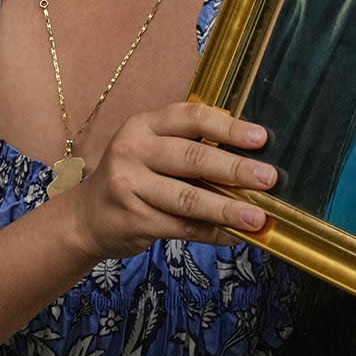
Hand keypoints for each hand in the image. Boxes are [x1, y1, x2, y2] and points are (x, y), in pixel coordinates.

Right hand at [68, 102, 277, 259]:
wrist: (87, 217)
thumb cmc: (133, 178)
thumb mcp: (151, 149)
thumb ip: (189, 145)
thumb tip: (250, 156)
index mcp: (143, 125)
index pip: (190, 118)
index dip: (228, 128)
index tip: (261, 138)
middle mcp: (133, 150)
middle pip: (192, 158)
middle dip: (235, 169)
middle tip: (269, 178)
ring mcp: (130, 186)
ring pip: (189, 198)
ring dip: (228, 209)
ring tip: (258, 217)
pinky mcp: (134, 219)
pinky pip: (183, 227)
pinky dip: (213, 233)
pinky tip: (235, 236)